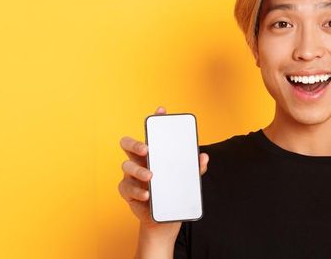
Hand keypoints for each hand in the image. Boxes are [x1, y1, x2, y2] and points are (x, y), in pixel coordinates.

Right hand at [118, 107, 209, 240]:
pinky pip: (126, 187)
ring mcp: (131, 176)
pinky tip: (147, 194)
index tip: (161, 111)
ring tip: (150, 176)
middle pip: (128, 144)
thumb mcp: (186, 181)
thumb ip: (194, 169)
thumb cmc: (173, 193)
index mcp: (153, 154)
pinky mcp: (127, 191)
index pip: (152, 133)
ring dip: (138, 170)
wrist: (164, 220)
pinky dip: (137, 191)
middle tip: (147, 148)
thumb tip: (203, 157)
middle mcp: (139, 161)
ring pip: (126, 166)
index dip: (155, 120)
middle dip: (135, 143)